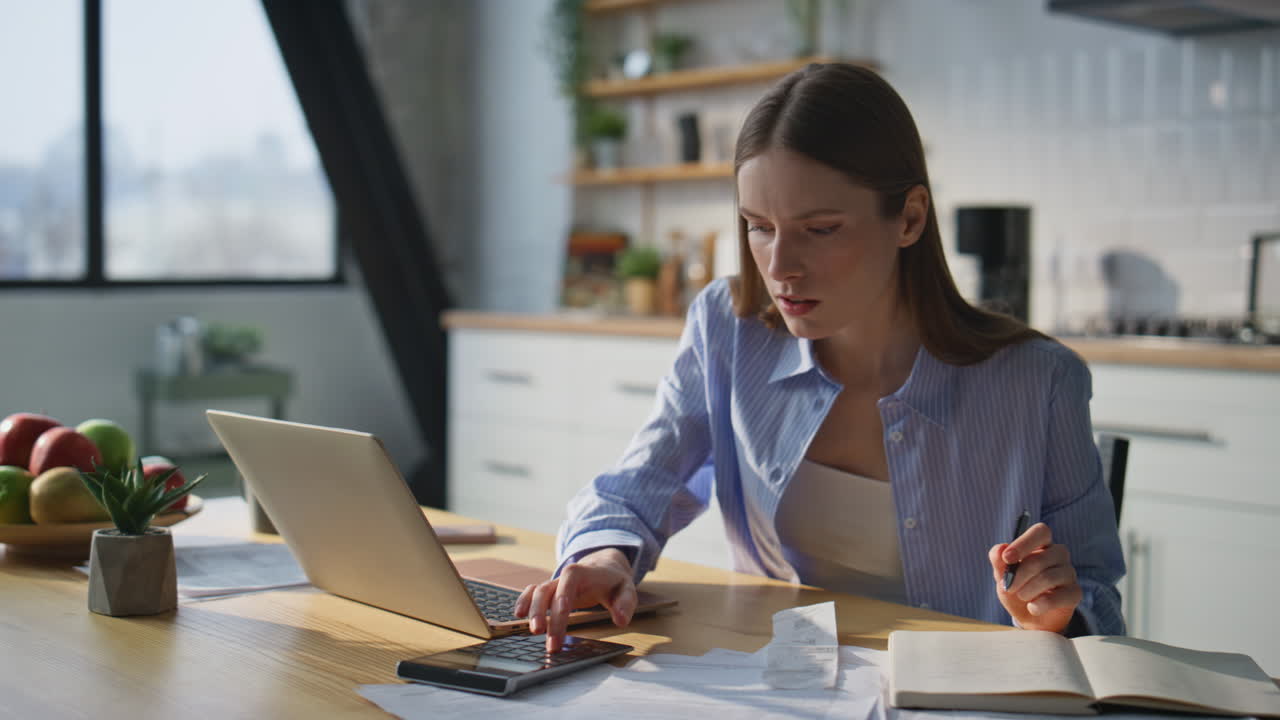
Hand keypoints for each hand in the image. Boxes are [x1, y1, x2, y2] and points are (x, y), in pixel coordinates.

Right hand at [514, 547, 636, 652]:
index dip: (562, 599)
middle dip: (543, 613)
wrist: (605, 568)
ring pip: (537, 592)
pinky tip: (518, 615)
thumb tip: (620, 620)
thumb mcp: (627, 590)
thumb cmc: (614, 582)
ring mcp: (556, 583)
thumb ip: (625, 604)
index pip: (569, 583)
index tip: (560, 616)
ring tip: (533, 631)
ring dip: (533, 610)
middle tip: (544, 637)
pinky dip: (524, 601)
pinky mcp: (551, 591)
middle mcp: (565, 577)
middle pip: (548, 590)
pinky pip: (532, 592)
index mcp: (582, 573)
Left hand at [988, 522, 1081, 632]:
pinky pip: (1061, 596)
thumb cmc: (1016, 590)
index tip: (1007, 558)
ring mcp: (1069, 573)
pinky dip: (1042, 604)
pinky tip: (1033, 607)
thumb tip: (1000, 549)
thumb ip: (999, 561)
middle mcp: (1058, 555)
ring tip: (1021, 596)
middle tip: (1009, 587)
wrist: (1029, 617)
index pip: (1041, 532)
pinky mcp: (1075, 593)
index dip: (1024, 543)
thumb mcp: (1002, 576)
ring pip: (1049, 577)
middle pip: (1041, 558)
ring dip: (1028, 590)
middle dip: (1019, 575)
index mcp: (1041, 544)